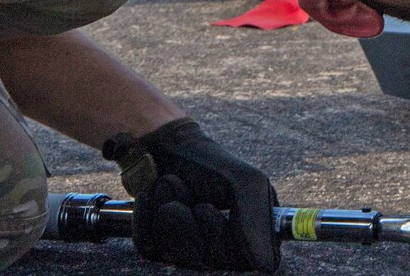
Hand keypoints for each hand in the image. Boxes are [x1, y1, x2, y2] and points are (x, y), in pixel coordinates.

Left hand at [106, 118, 278, 271]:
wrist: (166, 145)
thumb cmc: (208, 161)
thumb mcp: (243, 181)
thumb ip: (256, 219)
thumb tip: (265, 266)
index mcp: (252, 232)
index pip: (246, 262)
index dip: (223, 238)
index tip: (206, 208)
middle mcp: (222, 245)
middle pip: (208, 261)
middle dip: (190, 222)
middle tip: (187, 192)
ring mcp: (190, 248)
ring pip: (176, 255)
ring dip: (168, 212)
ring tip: (171, 185)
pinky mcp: (160, 245)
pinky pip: (148, 247)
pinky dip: (144, 219)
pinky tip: (150, 195)